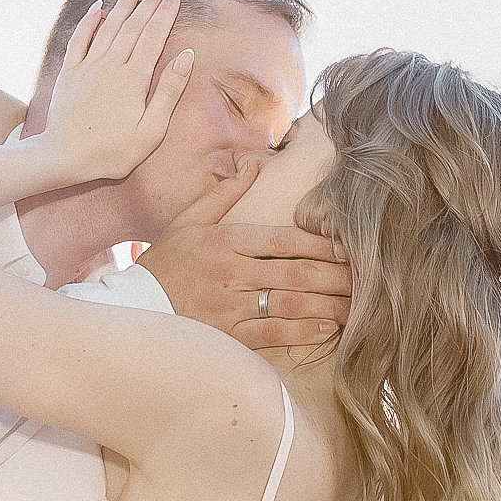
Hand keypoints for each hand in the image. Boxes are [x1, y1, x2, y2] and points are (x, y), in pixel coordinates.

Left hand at [36, 0, 193, 183]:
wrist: (63, 158)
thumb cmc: (112, 151)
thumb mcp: (151, 129)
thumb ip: (169, 90)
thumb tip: (186, 55)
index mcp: (134, 78)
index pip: (154, 35)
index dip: (166, 12)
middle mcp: (110, 65)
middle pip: (134, 25)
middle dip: (150, 1)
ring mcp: (87, 67)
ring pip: (109, 26)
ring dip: (124, 4)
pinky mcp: (70, 73)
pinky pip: (80, 39)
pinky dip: (89, 21)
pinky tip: (97, 8)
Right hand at [141, 198, 351, 352]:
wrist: (132, 309)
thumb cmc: (164, 264)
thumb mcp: (187, 221)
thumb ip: (223, 194)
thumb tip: (253, 164)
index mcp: (224, 240)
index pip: (284, 240)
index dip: (322, 244)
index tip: (349, 248)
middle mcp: (230, 272)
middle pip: (296, 273)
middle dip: (336, 277)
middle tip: (367, 279)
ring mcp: (229, 306)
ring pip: (290, 304)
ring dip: (329, 305)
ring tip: (356, 306)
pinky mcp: (227, 336)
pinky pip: (273, 333)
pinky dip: (304, 331)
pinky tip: (328, 328)